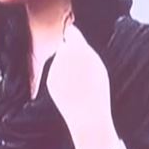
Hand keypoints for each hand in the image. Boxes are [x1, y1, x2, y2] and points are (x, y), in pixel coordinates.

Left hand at [47, 23, 118, 148]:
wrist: (88, 116)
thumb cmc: (98, 90)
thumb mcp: (97, 65)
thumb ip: (85, 49)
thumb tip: (72, 35)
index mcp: (79, 50)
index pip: (71, 33)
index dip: (74, 37)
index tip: (76, 40)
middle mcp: (63, 57)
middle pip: (64, 47)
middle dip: (70, 53)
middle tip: (83, 69)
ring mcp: (54, 69)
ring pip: (59, 61)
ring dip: (66, 66)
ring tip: (78, 82)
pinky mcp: (49, 80)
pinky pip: (55, 73)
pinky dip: (61, 78)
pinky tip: (71, 89)